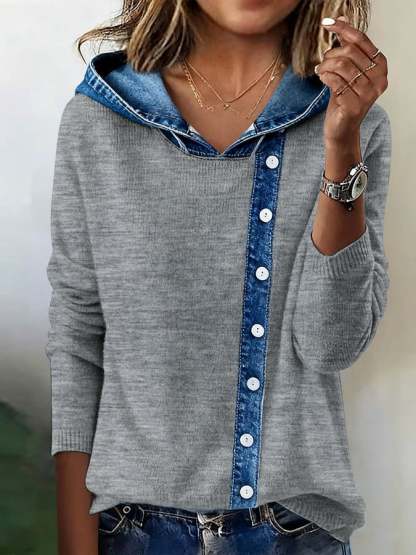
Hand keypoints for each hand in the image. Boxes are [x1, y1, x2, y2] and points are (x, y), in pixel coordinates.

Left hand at [314, 15, 388, 145]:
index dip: (343, 29)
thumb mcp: (347, 70)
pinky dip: (324, 77)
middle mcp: (379, 79)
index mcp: (380, 66)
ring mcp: (368, 94)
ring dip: (325, 66)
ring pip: (341, 65)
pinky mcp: (354, 106)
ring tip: (321, 71)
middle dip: (330, 54)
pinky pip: (335, 82)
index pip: (361, 40)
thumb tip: (342, 18)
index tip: (327, 23)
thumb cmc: (345, 98)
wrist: (341, 128)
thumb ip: (347, 46)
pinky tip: (322, 79)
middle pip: (349, 52)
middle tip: (323, 62)